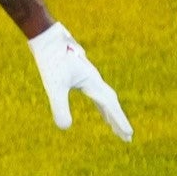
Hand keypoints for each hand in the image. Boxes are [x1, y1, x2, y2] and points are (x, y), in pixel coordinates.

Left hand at [29, 23, 130, 139]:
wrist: (47, 39)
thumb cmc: (51, 61)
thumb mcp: (53, 86)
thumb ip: (59, 106)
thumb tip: (65, 128)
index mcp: (92, 82)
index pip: (110, 105)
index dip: (119, 120)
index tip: (129, 134)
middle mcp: (94, 79)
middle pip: (111, 103)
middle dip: (118, 120)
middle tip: (126, 137)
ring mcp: (89, 76)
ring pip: (105, 97)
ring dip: (110, 112)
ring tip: (114, 127)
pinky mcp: (81, 73)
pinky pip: (96, 92)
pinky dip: (100, 103)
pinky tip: (99, 107)